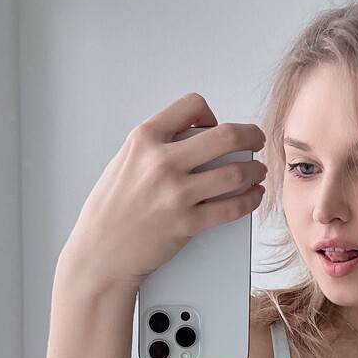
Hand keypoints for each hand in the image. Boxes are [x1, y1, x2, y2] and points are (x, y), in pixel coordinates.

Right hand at [61, 91, 266, 292]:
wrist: (100, 253)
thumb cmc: (110, 210)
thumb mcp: (123, 161)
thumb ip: (154, 145)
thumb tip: (193, 135)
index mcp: (144, 139)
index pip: (191, 104)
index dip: (209, 112)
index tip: (214, 125)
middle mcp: (161, 162)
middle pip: (226, 135)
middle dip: (250, 135)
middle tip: (256, 140)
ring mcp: (175, 194)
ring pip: (235, 172)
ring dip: (255, 170)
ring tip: (257, 171)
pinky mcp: (187, 223)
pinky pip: (232, 208)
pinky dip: (250, 200)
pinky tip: (253, 196)